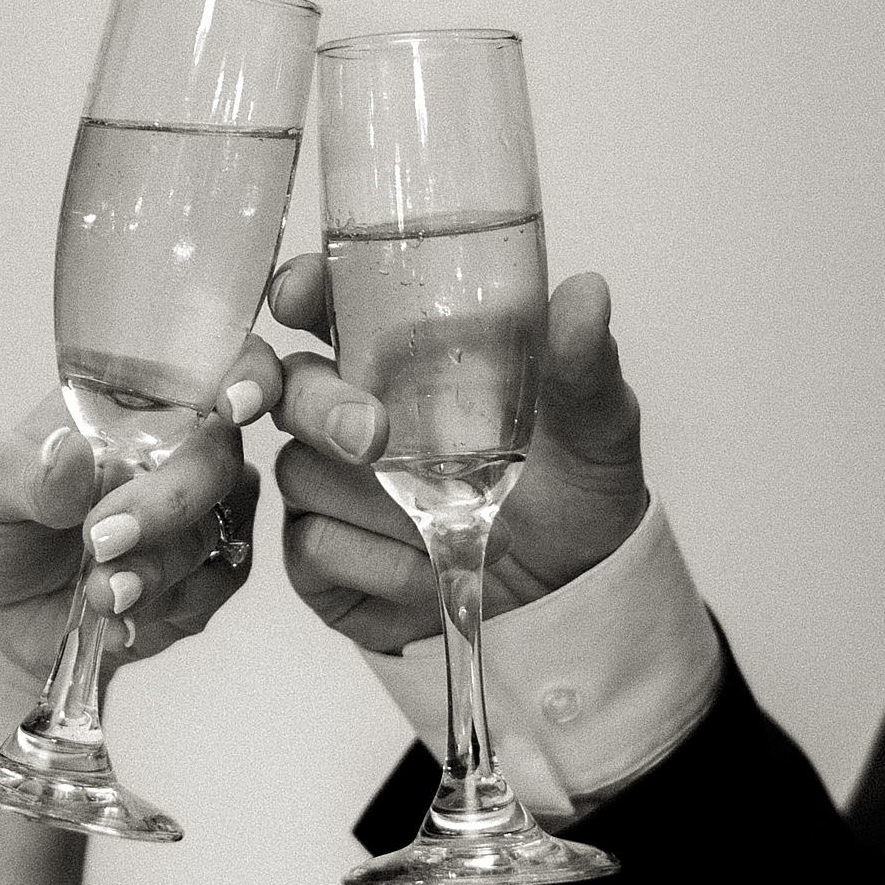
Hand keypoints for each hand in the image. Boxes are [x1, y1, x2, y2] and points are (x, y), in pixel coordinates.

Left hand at [0, 334, 280, 683]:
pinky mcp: (206, 576)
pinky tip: (117, 614)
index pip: (213, 366)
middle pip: (217, 460)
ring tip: (97, 592)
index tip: (234, 403)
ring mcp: (200, 515)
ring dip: (153, 569)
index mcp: (134, 404)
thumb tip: (71, 453)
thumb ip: (29, 474)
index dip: (246, 377)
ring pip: (213, 532)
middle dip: (165, 505)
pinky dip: (164, 604)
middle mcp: (178, 452)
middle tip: (99, 540)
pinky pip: (215, 585)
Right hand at [268, 256, 646, 654]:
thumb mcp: (595, 423)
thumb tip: (587, 293)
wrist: (568, 591)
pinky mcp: (320, 560)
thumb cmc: (570, 491)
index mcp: (399, 359)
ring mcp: (326, 488)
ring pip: (302, 473)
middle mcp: (345, 414)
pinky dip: (380, 561)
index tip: (299, 298)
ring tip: (463, 520)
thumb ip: (583, 361)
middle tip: (373, 437)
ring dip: (383, 506)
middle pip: (289, 389)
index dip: (301, 293)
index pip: (326, 307)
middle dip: (322, 408)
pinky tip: (429, 566)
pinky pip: (315, 547)